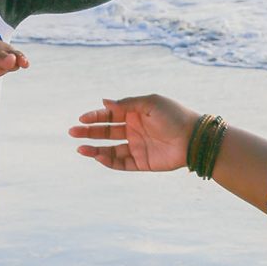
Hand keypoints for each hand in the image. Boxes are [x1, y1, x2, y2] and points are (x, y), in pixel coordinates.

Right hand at [69, 94, 197, 171]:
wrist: (193, 138)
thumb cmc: (174, 115)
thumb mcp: (150, 103)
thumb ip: (127, 104)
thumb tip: (104, 102)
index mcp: (135, 113)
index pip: (110, 115)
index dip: (95, 116)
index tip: (82, 119)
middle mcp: (134, 130)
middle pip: (106, 131)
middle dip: (89, 132)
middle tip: (72, 132)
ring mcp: (137, 146)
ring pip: (110, 149)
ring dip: (95, 149)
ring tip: (81, 149)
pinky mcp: (142, 162)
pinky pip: (121, 163)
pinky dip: (109, 161)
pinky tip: (99, 157)